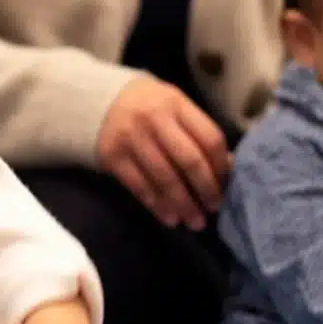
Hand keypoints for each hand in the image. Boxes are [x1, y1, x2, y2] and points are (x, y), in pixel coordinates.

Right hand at [97, 77, 229, 229]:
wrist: (94, 101)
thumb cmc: (146, 107)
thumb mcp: (174, 108)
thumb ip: (197, 132)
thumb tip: (227, 169)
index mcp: (176, 104)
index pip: (209, 139)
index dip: (221, 166)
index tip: (225, 185)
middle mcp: (154, 119)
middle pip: (189, 161)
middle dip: (205, 190)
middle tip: (213, 209)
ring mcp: (131, 138)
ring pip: (165, 178)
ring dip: (183, 204)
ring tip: (194, 222)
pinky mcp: (112, 156)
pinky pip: (139, 186)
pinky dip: (156, 205)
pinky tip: (169, 217)